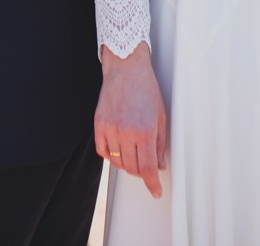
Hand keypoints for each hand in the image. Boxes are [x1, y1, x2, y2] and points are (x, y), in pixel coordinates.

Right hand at [95, 46, 166, 196]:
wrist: (126, 69)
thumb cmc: (146, 90)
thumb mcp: (160, 116)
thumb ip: (159, 144)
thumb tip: (158, 165)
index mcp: (145, 130)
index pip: (148, 168)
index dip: (152, 184)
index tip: (155, 191)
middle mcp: (126, 132)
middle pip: (132, 168)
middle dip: (141, 172)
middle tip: (146, 167)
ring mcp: (110, 129)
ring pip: (117, 162)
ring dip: (127, 164)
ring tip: (133, 156)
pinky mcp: (99, 125)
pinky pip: (103, 151)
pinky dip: (111, 156)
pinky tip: (118, 150)